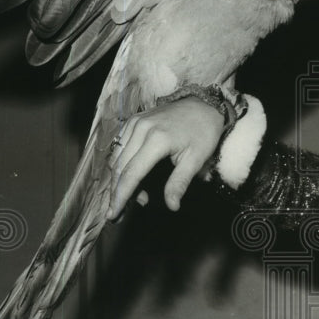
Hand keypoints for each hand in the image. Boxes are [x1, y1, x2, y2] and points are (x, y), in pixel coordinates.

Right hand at [107, 97, 225, 219]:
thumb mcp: (196, 159)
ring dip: (119, 180)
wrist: (204, 104)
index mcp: (157, 139)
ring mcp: (134, 123)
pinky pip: (119, 146)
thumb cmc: (203, 132)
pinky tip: (133, 178)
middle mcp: (140, 129)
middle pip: (120, 167)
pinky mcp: (133, 121)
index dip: (121, 196)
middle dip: (117, 192)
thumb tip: (172, 206)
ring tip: (136, 196)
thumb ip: (180, 182)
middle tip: (119, 212)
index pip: (132, 173)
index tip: (114, 214)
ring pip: (116, 158)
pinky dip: (121, 165)